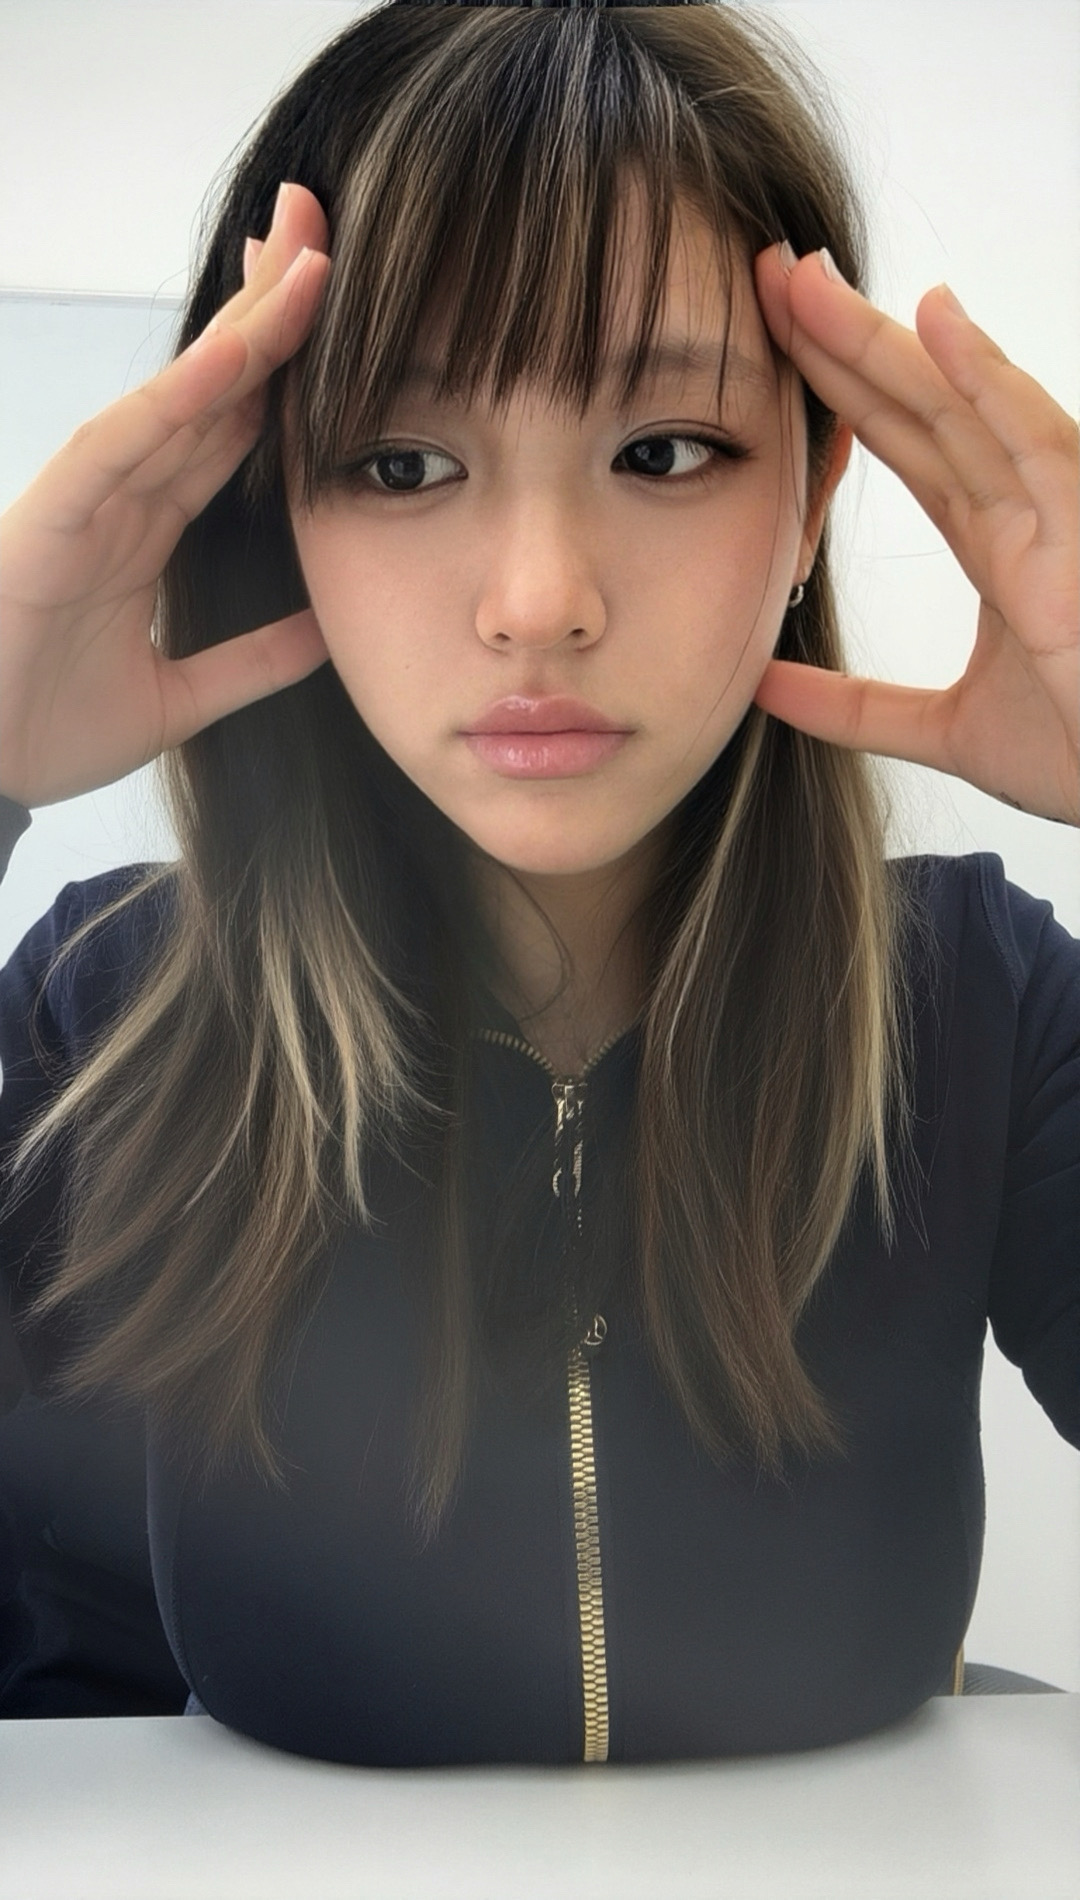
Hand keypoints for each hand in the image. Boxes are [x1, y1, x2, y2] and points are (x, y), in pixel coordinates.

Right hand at [0, 183, 332, 810]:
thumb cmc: (44, 729)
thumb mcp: (179, 699)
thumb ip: (251, 663)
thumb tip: (327, 635)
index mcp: (149, 528)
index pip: (231, 425)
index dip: (286, 364)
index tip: (342, 299)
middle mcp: (122, 497)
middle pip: (213, 383)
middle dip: (269, 304)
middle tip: (324, 220)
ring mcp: (86, 499)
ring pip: (179, 393)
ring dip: (245, 326)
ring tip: (306, 254)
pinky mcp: (51, 518)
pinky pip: (122, 442)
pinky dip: (178, 396)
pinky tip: (235, 351)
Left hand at [751, 243, 1079, 826]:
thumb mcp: (944, 731)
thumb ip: (853, 709)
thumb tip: (760, 688)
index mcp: (998, 544)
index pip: (905, 442)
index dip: (840, 386)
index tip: (771, 336)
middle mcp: (1026, 511)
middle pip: (920, 405)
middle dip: (846, 340)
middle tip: (770, 275)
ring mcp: (1059, 512)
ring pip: (961, 404)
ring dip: (886, 340)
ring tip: (809, 283)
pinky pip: (1034, 440)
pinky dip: (986, 379)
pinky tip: (932, 320)